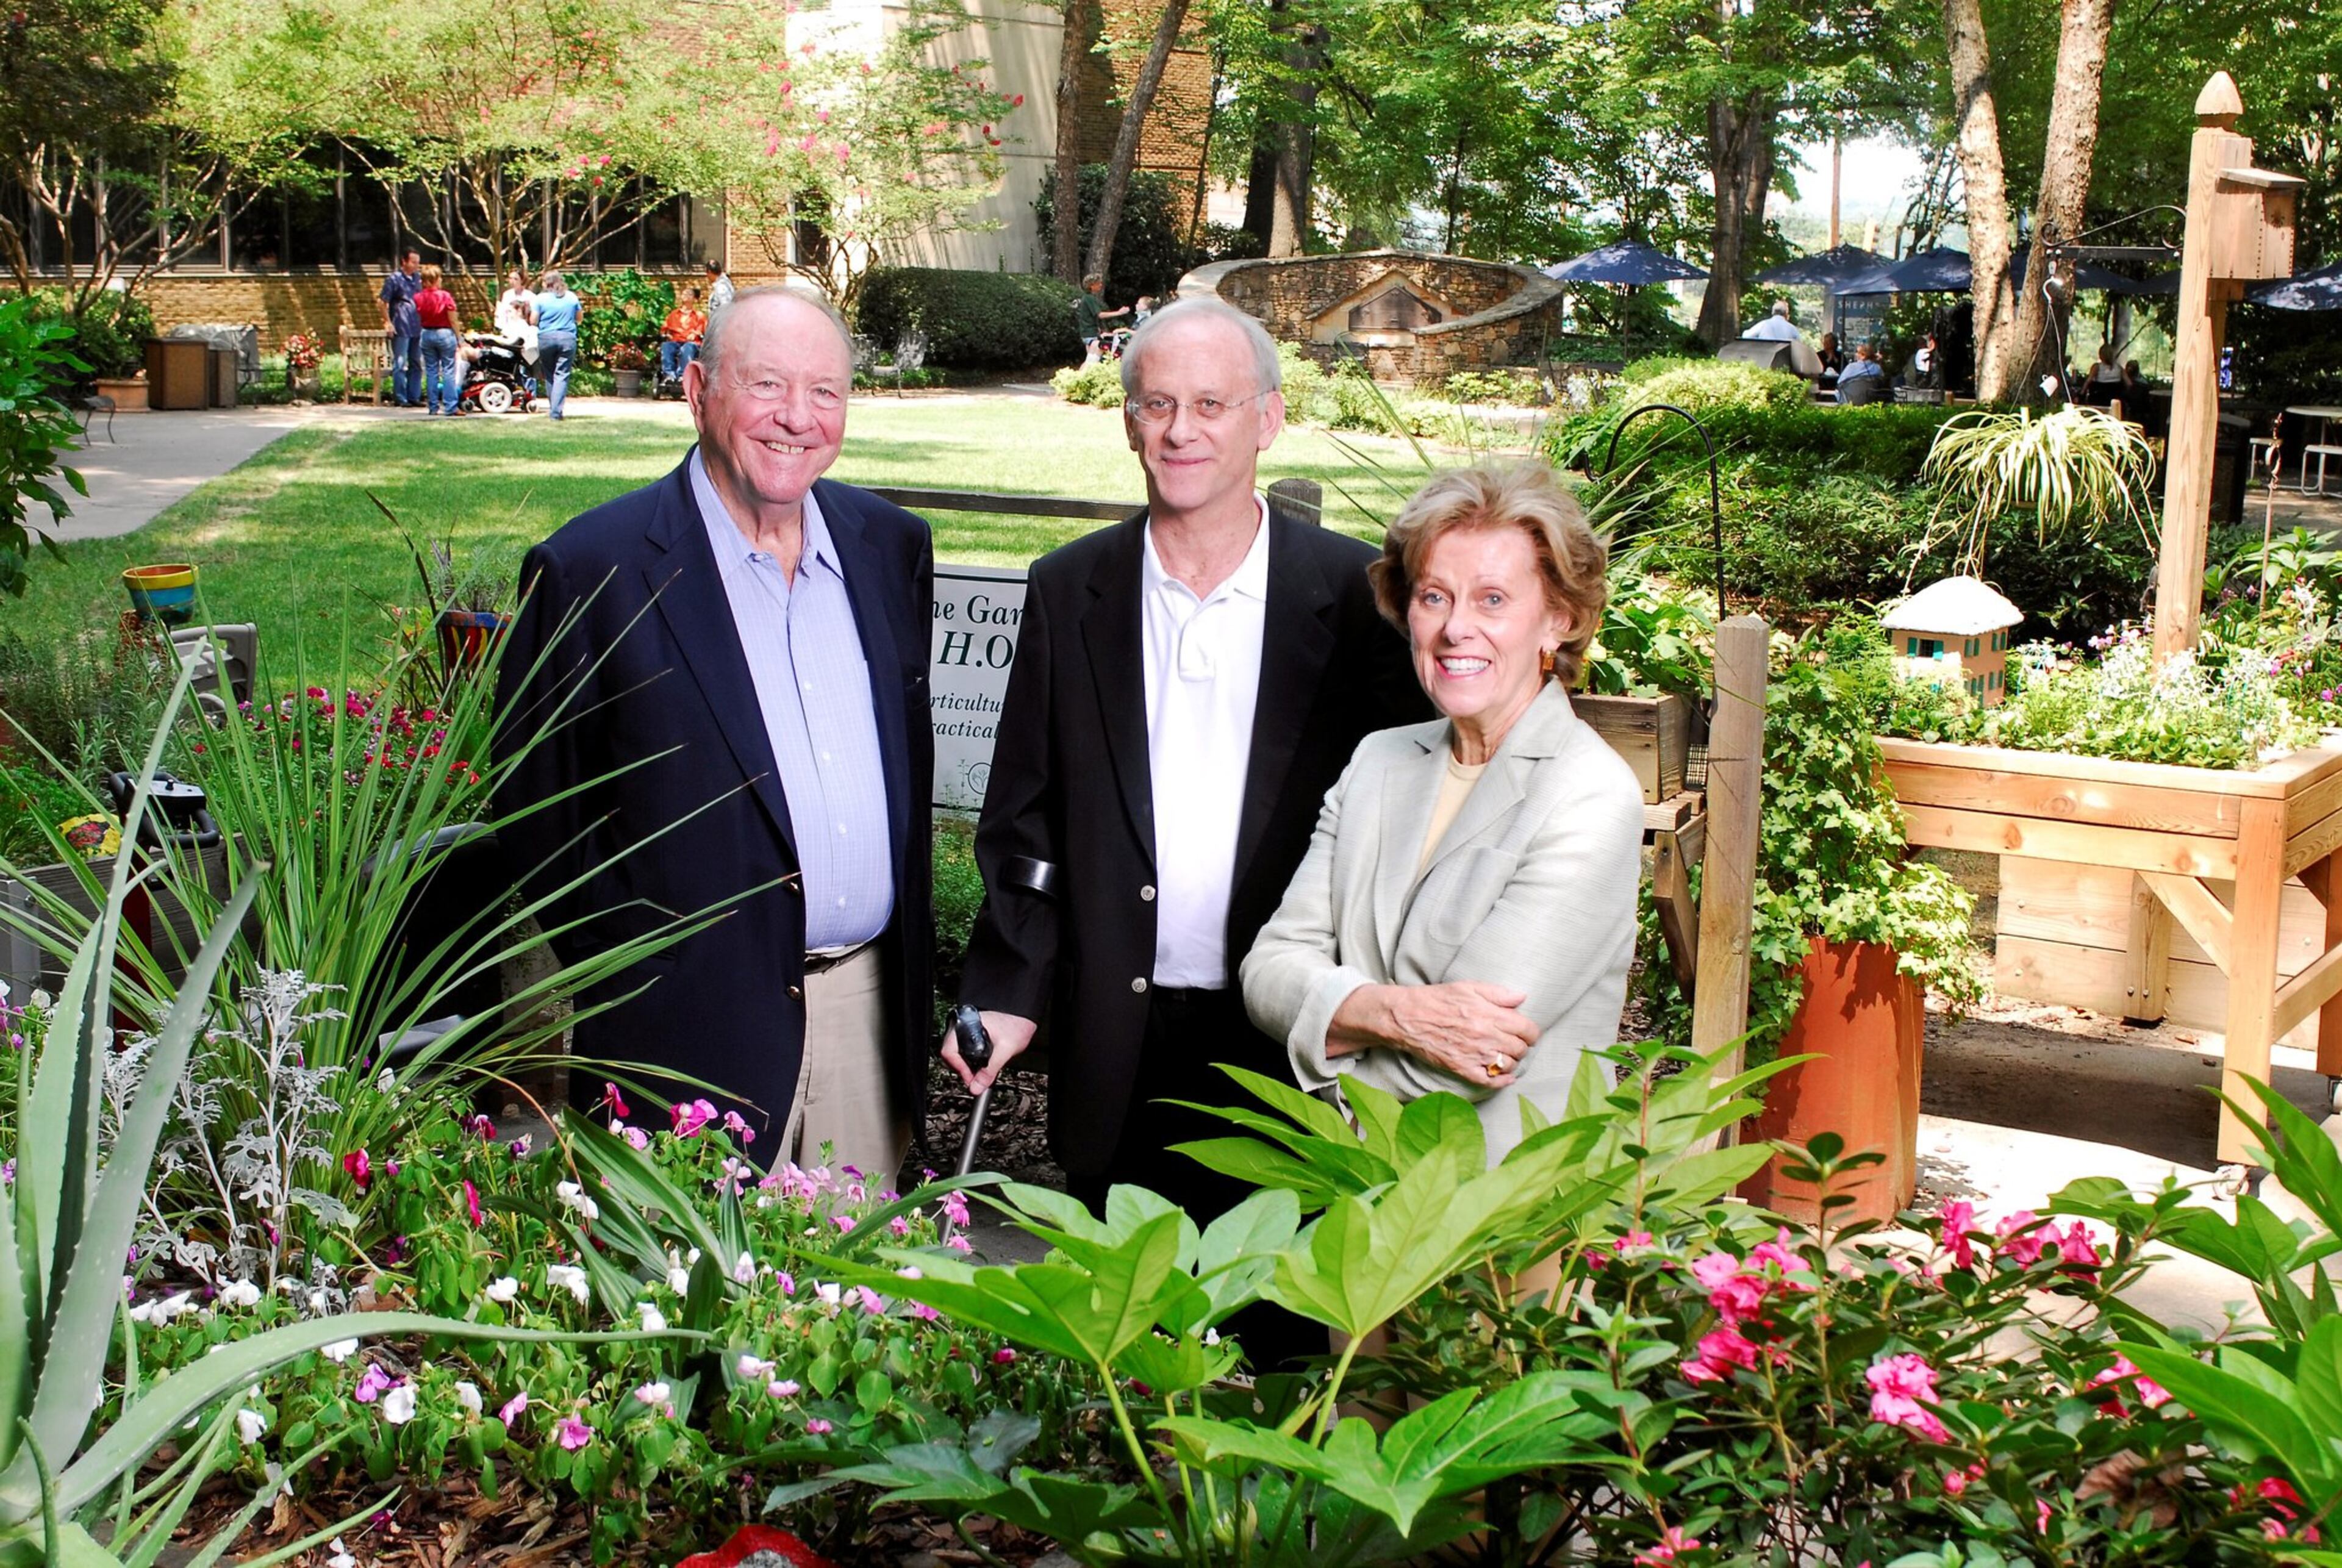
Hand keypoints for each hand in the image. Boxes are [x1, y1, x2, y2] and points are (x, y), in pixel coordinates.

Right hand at [939, 1010, 1035, 1095]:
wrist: (1024, 1018)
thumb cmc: (1016, 1025)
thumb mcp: (1004, 1051)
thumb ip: (990, 1071)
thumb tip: (977, 1087)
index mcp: (965, 1025)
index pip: (949, 1051)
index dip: (959, 1068)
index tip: (971, 1079)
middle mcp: (962, 1027)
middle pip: (951, 1054)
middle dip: (963, 1069)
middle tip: (976, 1080)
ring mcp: (966, 1031)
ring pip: (957, 1054)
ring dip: (967, 1066)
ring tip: (980, 1073)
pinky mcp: (971, 1035)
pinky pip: (964, 1051)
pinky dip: (971, 1061)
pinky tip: (981, 1065)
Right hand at [1355, 982, 1538, 1086]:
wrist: (1408, 1017)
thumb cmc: (1438, 999)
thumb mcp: (1469, 987)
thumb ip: (1498, 993)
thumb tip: (1522, 998)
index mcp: (1491, 1016)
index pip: (1527, 1030)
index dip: (1531, 1031)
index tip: (1527, 1031)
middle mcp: (1486, 1037)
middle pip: (1521, 1049)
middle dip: (1522, 1045)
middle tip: (1514, 1041)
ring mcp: (1475, 1055)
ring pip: (1509, 1065)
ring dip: (1512, 1061)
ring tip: (1505, 1054)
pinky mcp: (1462, 1069)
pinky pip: (1490, 1081)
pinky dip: (1502, 1081)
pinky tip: (1505, 1077)